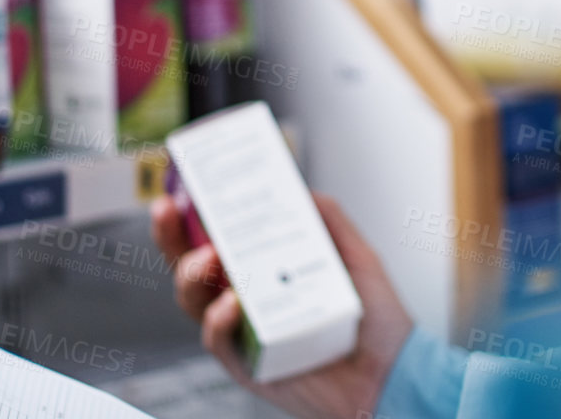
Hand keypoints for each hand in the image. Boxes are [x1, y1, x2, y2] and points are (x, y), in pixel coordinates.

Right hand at [151, 192, 414, 418]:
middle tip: (168, 211)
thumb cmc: (376, 320)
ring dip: (191, 275)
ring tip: (209, 257)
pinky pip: (217, 341)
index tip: (181, 188)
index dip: (193, 216)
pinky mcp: (248, 364)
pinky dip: (218, 319)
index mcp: (266, 271)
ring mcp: (244, 332)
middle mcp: (247, 300)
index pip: (219, 239)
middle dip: (171, 238)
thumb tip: (302, 189)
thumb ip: (330, 221)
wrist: (392, 372)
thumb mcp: (357, 257)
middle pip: (192, 267)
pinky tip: (233, 303)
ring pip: (194, 301)